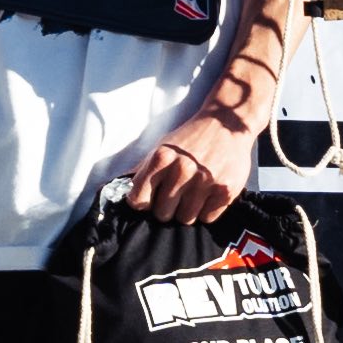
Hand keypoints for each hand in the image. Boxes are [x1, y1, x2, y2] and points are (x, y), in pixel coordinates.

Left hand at [125, 102, 261, 222]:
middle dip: (168, 208)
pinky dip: (207, 211)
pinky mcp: (226, 190)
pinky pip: (207, 218)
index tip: (151, 199)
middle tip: (177, 196)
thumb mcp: (162, 146)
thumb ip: (143, 169)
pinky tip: (209, 195)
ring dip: (188, 211)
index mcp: (162, 158)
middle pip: (163, 214)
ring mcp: (205, 181)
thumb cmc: (190, 138)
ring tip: (194, 195)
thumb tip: (116, 189)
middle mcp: (182, 170)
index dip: (144, 203)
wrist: (227, 123)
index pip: (139, 200)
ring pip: (185, 219)